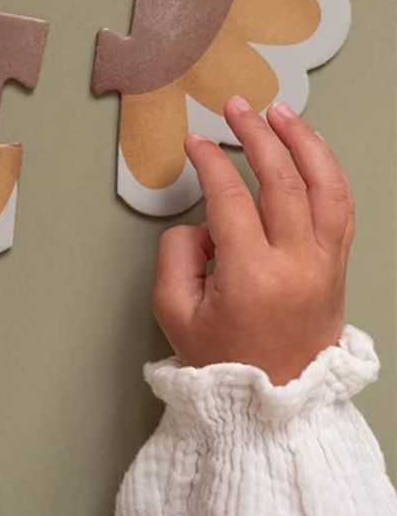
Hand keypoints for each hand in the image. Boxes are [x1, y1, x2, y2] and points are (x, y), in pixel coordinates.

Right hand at [152, 96, 354, 384]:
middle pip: (283, 180)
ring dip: (304, 143)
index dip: (210, 162)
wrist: (273, 406)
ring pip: (326, 188)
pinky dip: (327, 172)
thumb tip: (203, 223)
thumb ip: (177, 254)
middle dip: (256, 135)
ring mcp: (325, 266)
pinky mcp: (336, 269)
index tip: (195, 143)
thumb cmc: (222, 362)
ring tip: (281, 114)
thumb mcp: (174, 310)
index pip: (231, 198)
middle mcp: (297, 266)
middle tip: (235, 108)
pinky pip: (341, 208)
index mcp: (252, 277)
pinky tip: (311, 151)